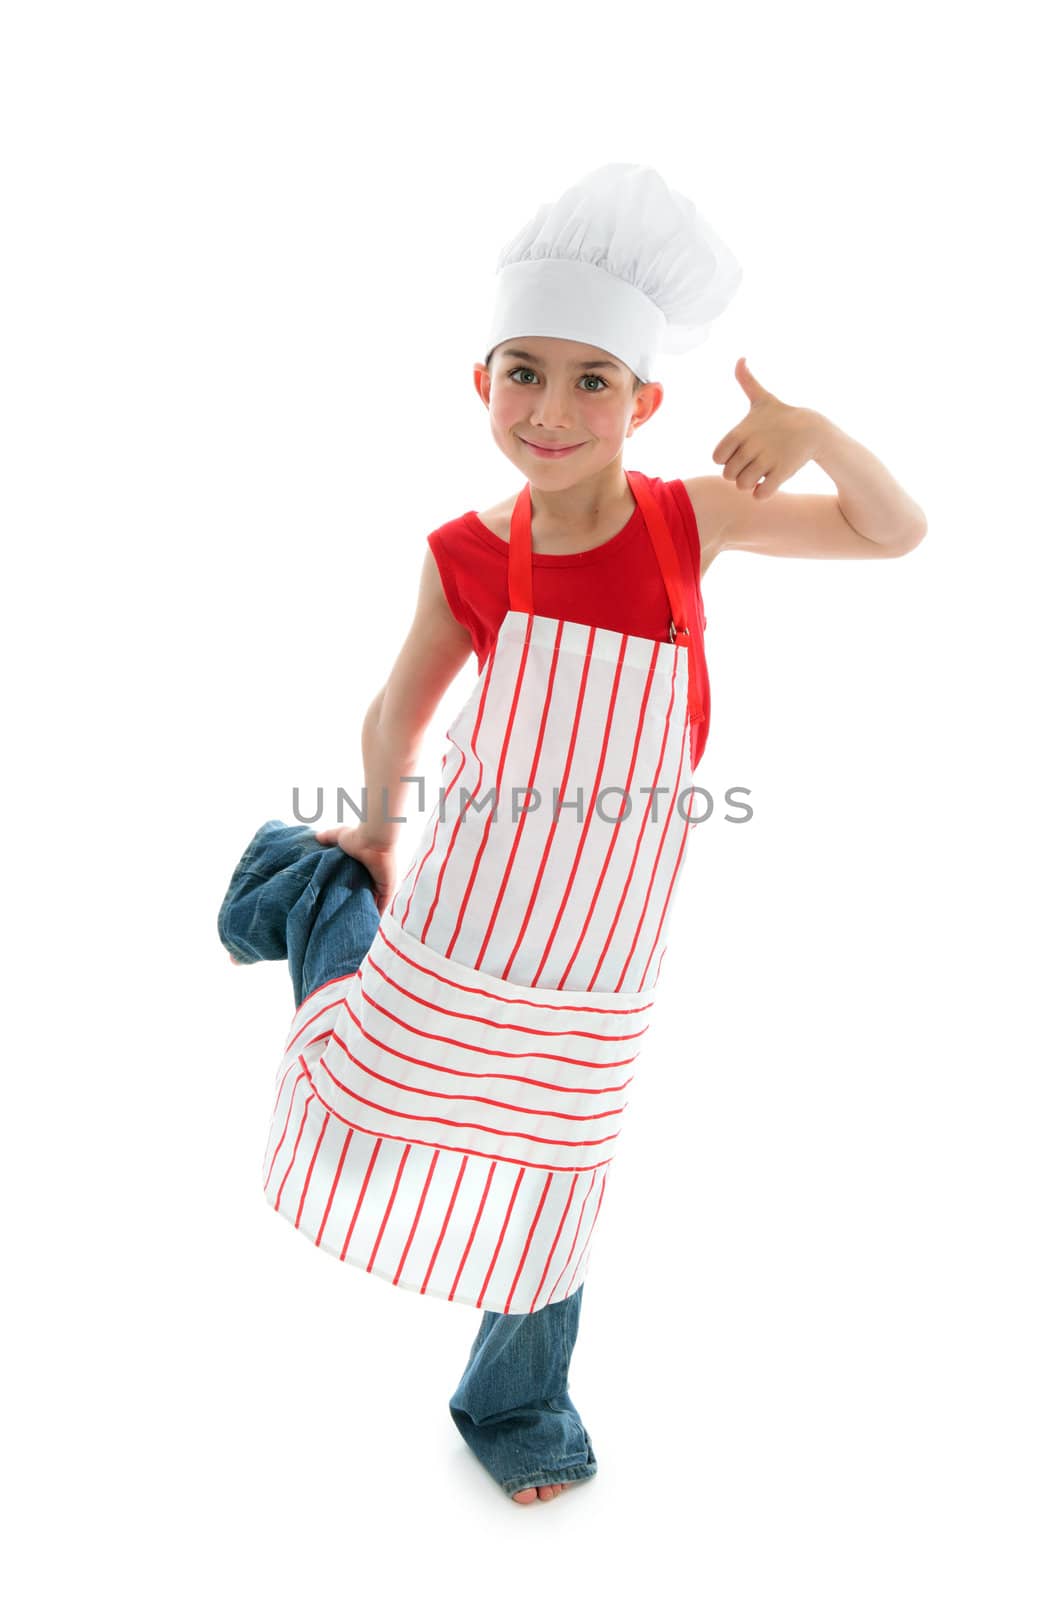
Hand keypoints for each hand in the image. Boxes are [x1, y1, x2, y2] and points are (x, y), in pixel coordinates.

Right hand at [312, 825, 396, 914]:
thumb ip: (329, 837)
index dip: (350, 891)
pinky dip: (375, 916)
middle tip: (343, 914)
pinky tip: (366, 925)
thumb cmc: (359, 837)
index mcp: (367, 867)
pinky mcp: (387, 890)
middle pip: (366, 894)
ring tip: (352, 923)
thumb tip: (316, 836)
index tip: (339, 900)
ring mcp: (383, 885)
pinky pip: (381, 907)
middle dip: (357, 903)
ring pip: (373, 903)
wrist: (373, 839)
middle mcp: (376, 877)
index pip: (359, 883)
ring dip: (365, 911)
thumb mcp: (340, 836)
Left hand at [712, 357, 824, 499]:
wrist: (813, 428)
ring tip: (761, 474)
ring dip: (750, 484)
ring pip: (742, 486)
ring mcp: (766, 460)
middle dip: (739, 473)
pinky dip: (762, 494)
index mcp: (740, 431)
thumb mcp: (762, 399)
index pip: (717, 458)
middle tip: (753, 466)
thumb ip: (747, 381)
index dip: (727, 459)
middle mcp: (751, 446)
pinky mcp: (782, 473)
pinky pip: (760, 495)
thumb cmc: (782, 415)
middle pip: (729, 475)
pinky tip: (769, 483)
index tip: (741, 453)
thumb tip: (740, 358)